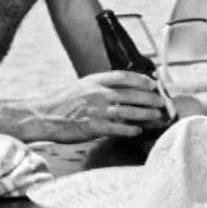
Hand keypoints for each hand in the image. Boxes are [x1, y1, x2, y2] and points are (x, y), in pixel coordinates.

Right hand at [34, 71, 164, 141]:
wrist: (45, 116)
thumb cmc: (64, 102)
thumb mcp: (83, 86)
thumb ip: (102, 86)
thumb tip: (125, 89)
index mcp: (95, 80)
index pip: (125, 76)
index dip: (142, 80)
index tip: (152, 84)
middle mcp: (98, 93)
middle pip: (132, 94)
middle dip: (150, 98)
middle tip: (161, 102)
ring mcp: (97, 110)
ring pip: (129, 111)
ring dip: (146, 114)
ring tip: (156, 116)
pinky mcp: (94, 127)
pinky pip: (118, 128)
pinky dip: (131, 130)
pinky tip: (137, 130)